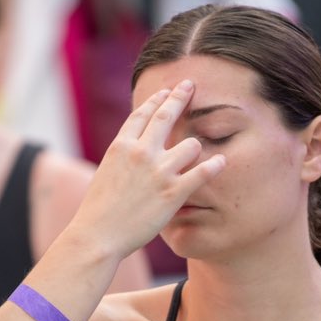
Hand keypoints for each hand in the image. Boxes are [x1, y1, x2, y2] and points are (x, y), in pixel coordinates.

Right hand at [68, 82, 224, 259]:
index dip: (156, 100)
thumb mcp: (106, 172)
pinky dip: (214, 167)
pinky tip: (222, 162)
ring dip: (195, 148)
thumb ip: (123, 157)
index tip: (166, 91)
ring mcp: (158, 171)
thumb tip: (134, 148)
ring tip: (197, 154)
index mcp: (121, 146)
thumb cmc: (98, 210)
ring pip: (191, 144)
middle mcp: (141, 152)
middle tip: (190, 85)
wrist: (98, 235)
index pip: (142, 114)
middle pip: (166, 116)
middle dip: (180, 96)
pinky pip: (202, 173)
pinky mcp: (173, 192)